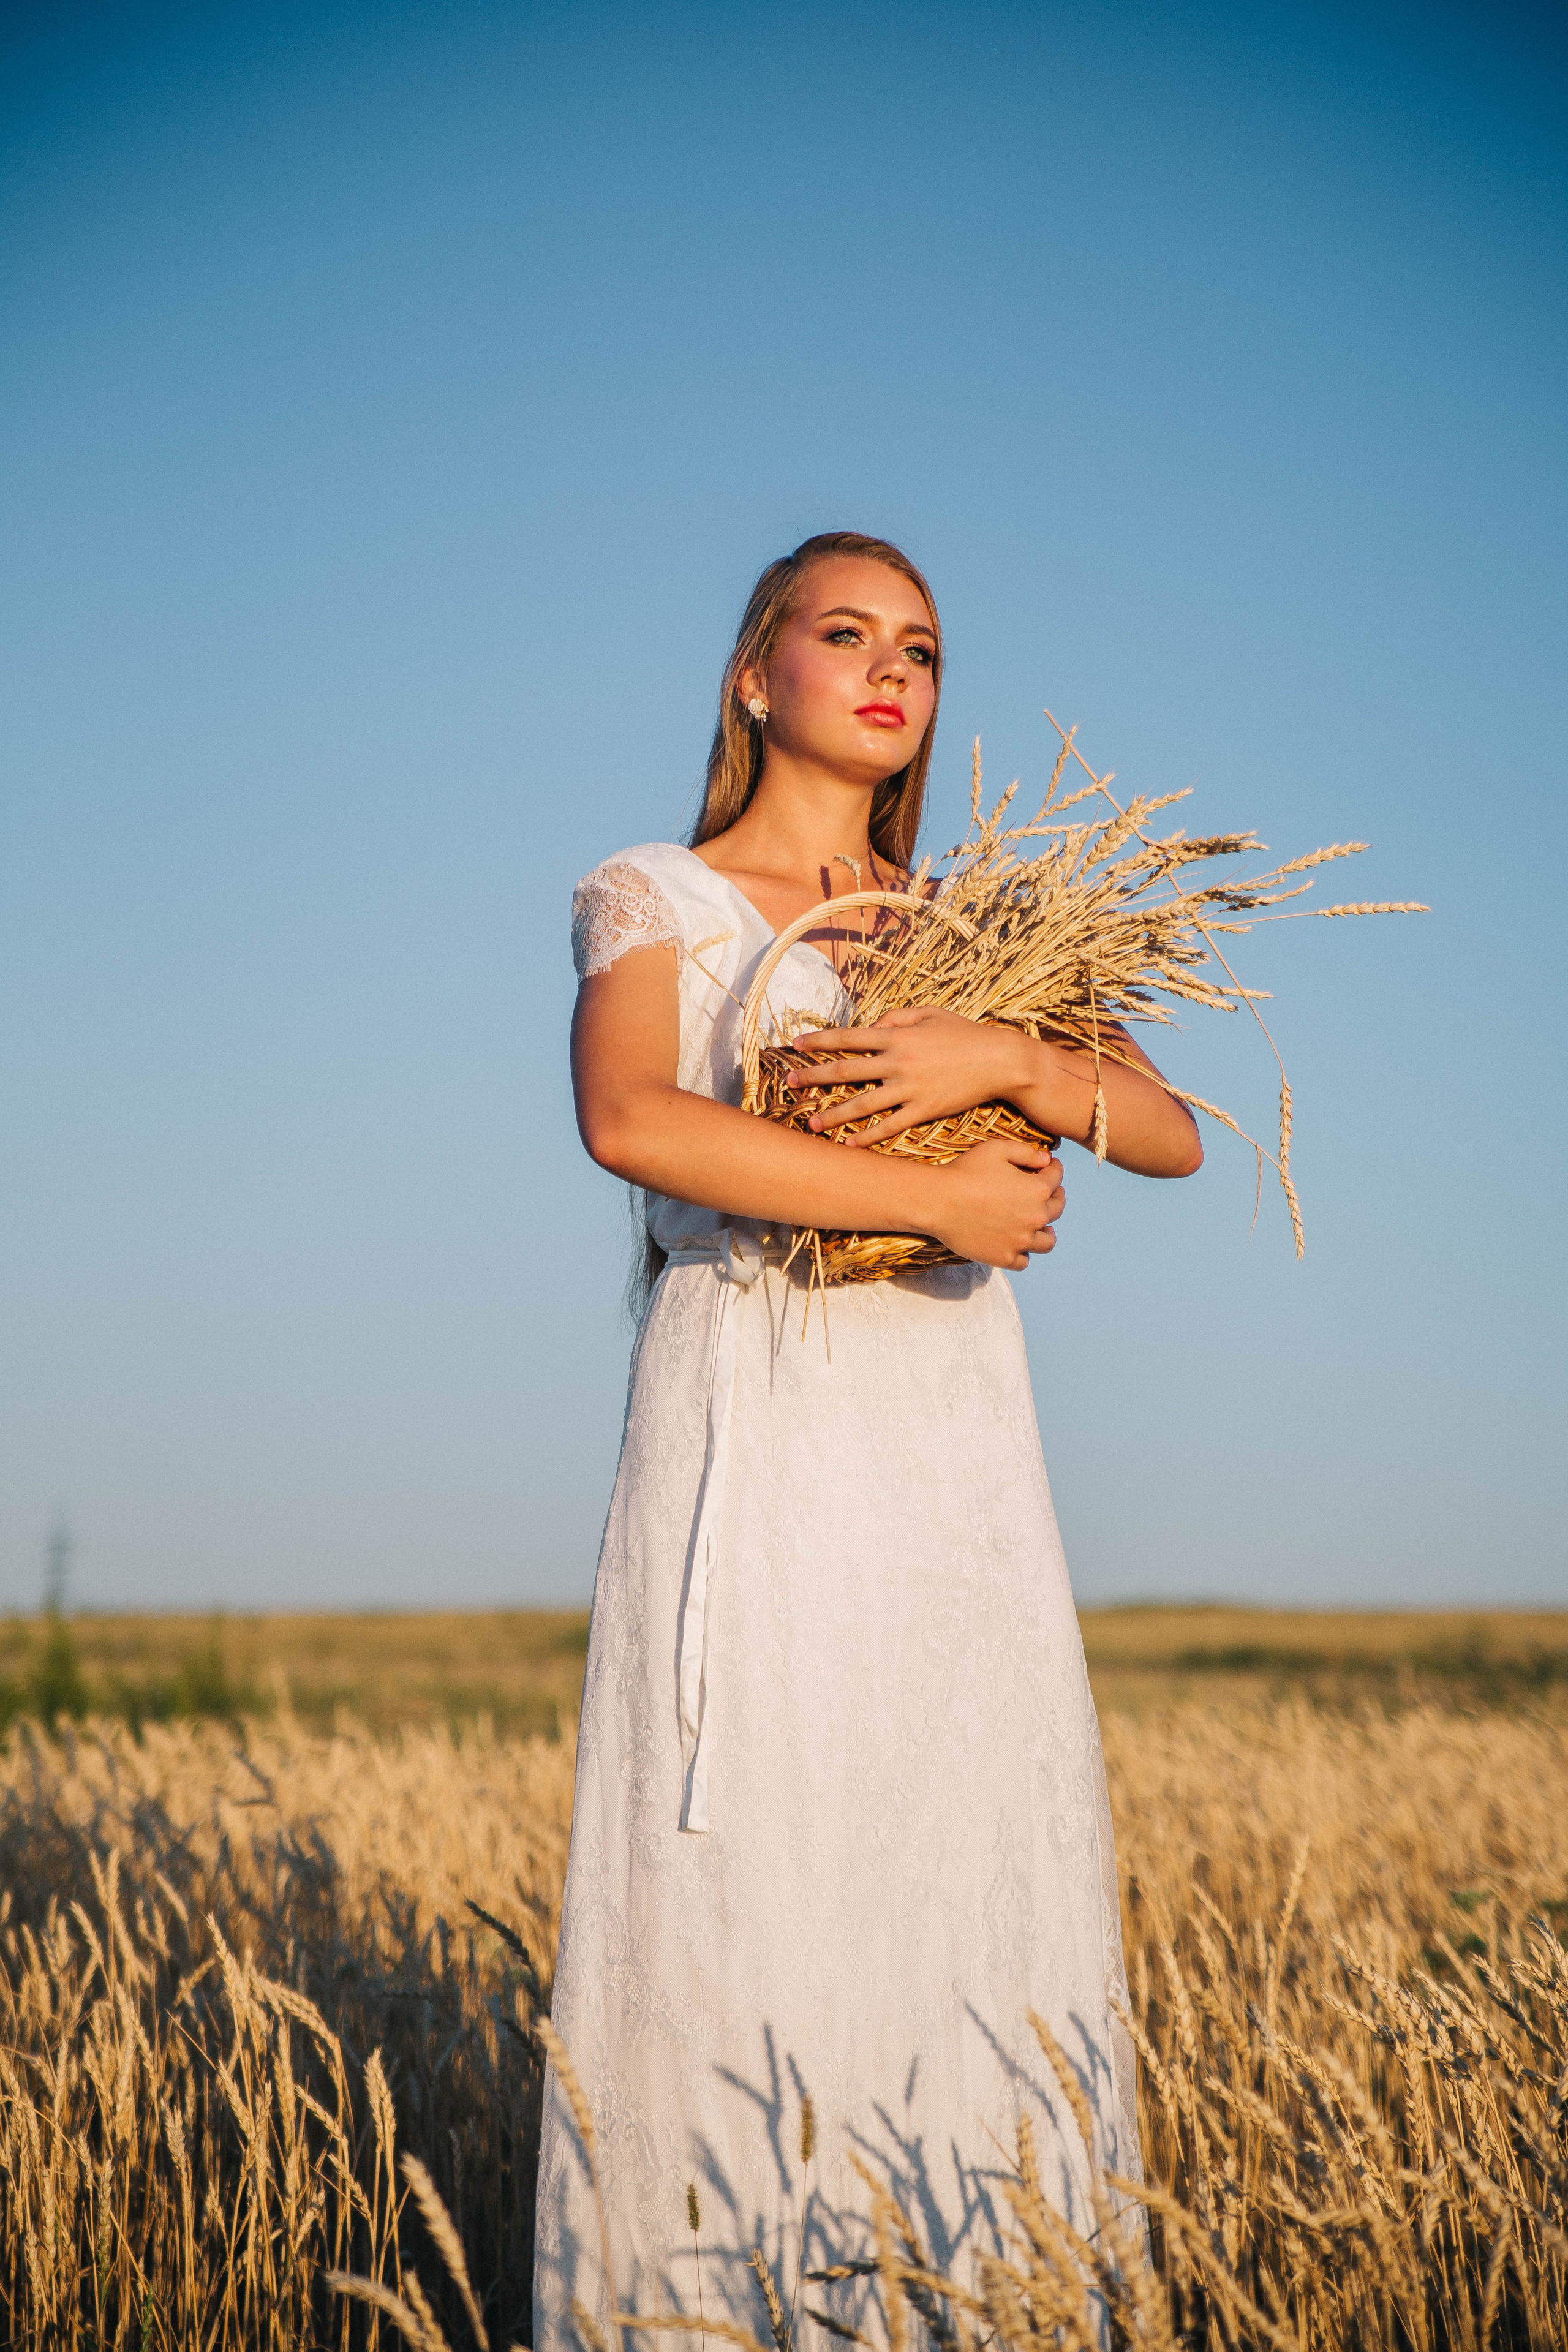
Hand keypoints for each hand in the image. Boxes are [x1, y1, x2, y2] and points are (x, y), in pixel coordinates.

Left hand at [787, 1008, 1022, 1142]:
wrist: (1000, 1061)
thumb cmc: (965, 1034)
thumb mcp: (931, 1013)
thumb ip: (898, 1016)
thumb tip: (873, 1023)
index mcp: (897, 1036)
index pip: (849, 1038)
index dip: (819, 1041)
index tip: (796, 1045)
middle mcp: (898, 1062)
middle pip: (846, 1071)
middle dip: (814, 1077)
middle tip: (790, 1082)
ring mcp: (910, 1089)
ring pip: (862, 1105)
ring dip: (834, 1115)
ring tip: (811, 1123)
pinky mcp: (924, 1110)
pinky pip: (890, 1127)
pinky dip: (868, 1138)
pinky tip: (850, 1146)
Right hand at [924, 1137, 1065, 1270]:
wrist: (938, 1202)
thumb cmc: (965, 1171)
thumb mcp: (997, 1149)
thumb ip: (1026, 1152)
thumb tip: (1046, 1159)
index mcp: (1037, 1189)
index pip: (1056, 1178)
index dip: (1055, 1168)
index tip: (1051, 1166)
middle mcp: (1035, 1217)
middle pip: (1057, 1209)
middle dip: (1056, 1196)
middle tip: (1052, 1193)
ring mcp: (1020, 1241)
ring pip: (1047, 1241)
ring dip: (1047, 1231)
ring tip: (1042, 1228)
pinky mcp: (1004, 1257)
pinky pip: (1023, 1261)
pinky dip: (1024, 1252)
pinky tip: (1018, 1245)